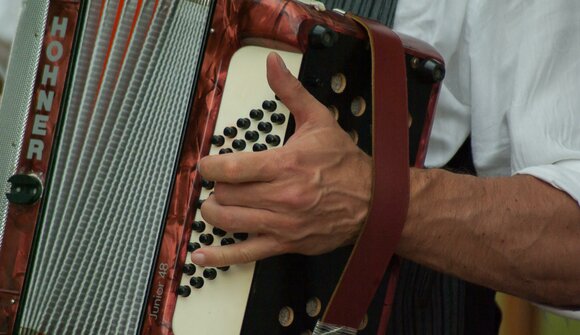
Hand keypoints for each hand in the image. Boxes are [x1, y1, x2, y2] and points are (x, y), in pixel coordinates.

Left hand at [191, 53, 372, 266]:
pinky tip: (202, 254)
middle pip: (225, 195)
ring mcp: (282, 224)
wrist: (373, 201)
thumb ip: (290, 91)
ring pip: (229, 221)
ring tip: (217, 203)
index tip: (206, 164)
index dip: (209, 166)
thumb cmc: (345, 164)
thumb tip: (272, 64)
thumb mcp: (319, 120)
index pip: (231, 168)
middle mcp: (281, 197)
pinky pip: (246, 254)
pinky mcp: (285, 243)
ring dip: (215, 211)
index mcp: (285, 164)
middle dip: (217, 187)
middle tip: (221, 182)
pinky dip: (220, 256)